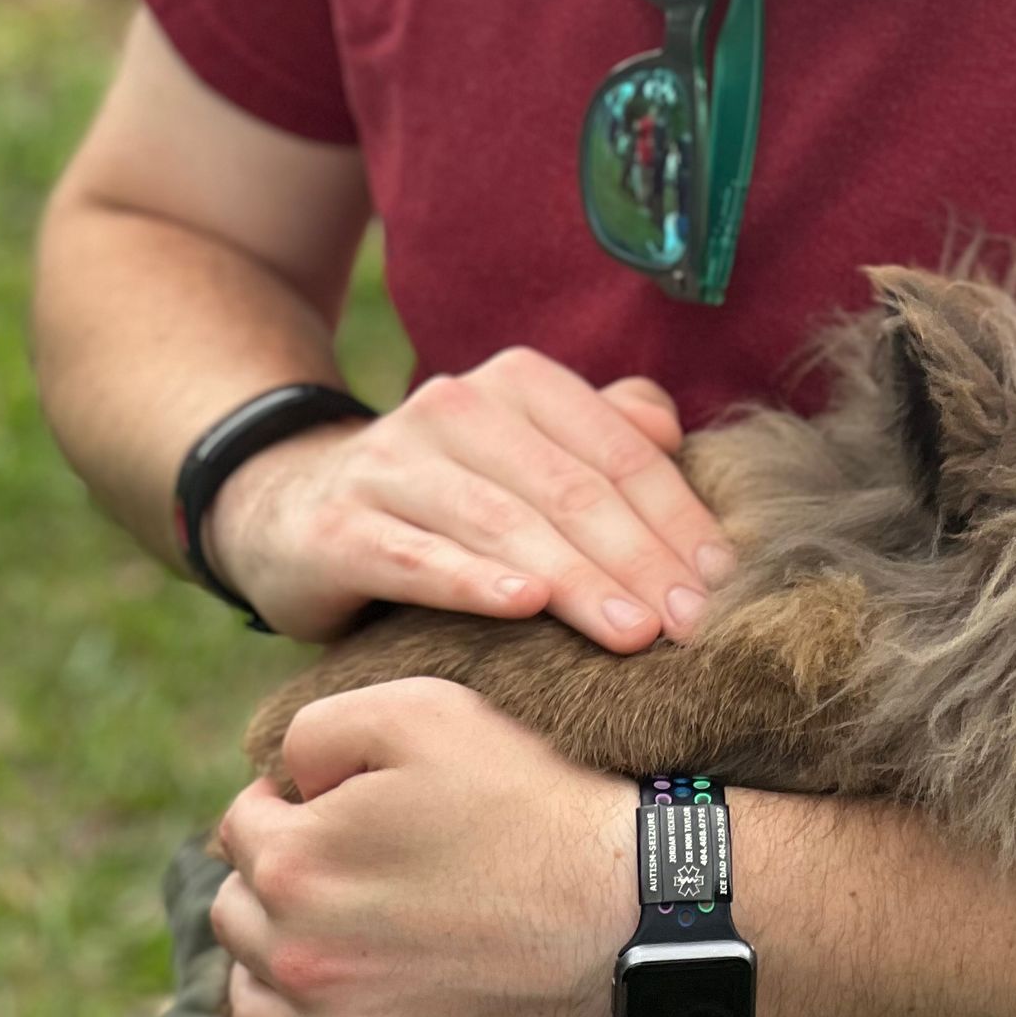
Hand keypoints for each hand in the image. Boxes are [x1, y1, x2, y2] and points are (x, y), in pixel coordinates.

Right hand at [205, 352, 735, 645]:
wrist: (290, 508)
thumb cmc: (445, 495)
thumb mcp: (524, 455)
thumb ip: (601, 434)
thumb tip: (669, 432)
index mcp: (519, 384)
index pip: (618, 451)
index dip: (677, 516)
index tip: (725, 584)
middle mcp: (457, 408)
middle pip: (571, 488)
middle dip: (641, 559)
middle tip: (693, 625)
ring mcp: (393, 463)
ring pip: (504, 521)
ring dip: (576, 579)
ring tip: (633, 632)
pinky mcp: (338, 526)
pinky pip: (413, 553)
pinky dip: (470, 578)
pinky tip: (520, 605)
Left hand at [211, 678, 634, 1014]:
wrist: (606, 902)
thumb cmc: (518, 795)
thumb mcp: (423, 711)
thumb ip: (319, 727)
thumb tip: (285, 776)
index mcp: (297, 858)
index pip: (244, 816)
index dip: (295, 791)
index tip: (354, 790)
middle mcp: (294, 949)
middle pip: (238, 897)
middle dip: (282, 861)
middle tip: (358, 843)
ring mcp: (328, 1012)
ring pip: (250, 970)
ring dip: (282, 931)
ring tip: (355, 901)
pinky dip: (298, 994)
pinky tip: (353, 958)